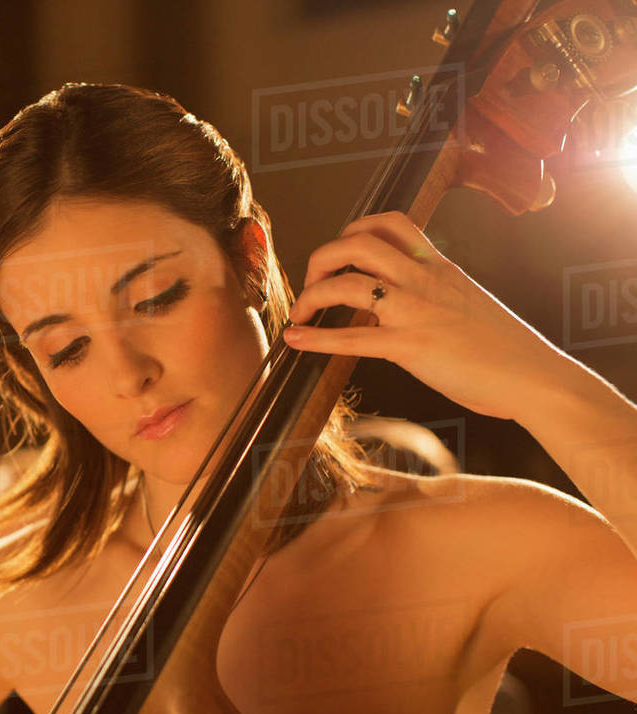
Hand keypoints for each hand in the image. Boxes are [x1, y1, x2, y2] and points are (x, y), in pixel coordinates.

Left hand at [281, 211, 561, 420]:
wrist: (535, 376)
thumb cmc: (506, 347)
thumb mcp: (468, 301)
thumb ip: (435, 291)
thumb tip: (406, 299)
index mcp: (439, 265)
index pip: (391, 222)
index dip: (354, 229)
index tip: (339, 251)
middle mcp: (424, 279)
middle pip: (358, 242)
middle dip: (322, 257)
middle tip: (312, 282)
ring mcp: (415, 310)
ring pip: (347, 283)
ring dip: (312, 295)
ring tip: (301, 313)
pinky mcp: (409, 346)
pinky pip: (351, 338)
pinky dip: (315, 338)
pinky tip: (294, 340)